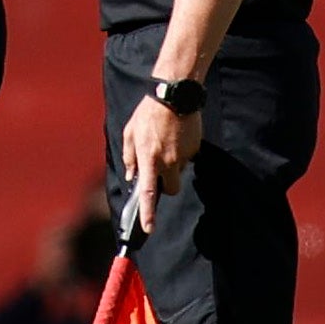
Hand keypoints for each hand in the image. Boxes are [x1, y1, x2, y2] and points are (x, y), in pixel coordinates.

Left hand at [118, 90, 201, 234]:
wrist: (174, 94)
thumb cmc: (148, 113)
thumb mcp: (130, 133)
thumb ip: (129, 157)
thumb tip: (132, 175)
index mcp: (149, 158)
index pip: (147, 192)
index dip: (148, 213)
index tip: (148, 228)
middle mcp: (168, 161)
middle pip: (170, 189)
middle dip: (165, 184)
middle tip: (159, 168)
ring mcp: (183, 156)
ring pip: (179, 173)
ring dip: (173, 166)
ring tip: (167, 143)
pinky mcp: (195, 149)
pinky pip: (188, 158)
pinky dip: (182, 153)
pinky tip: (176, 136)